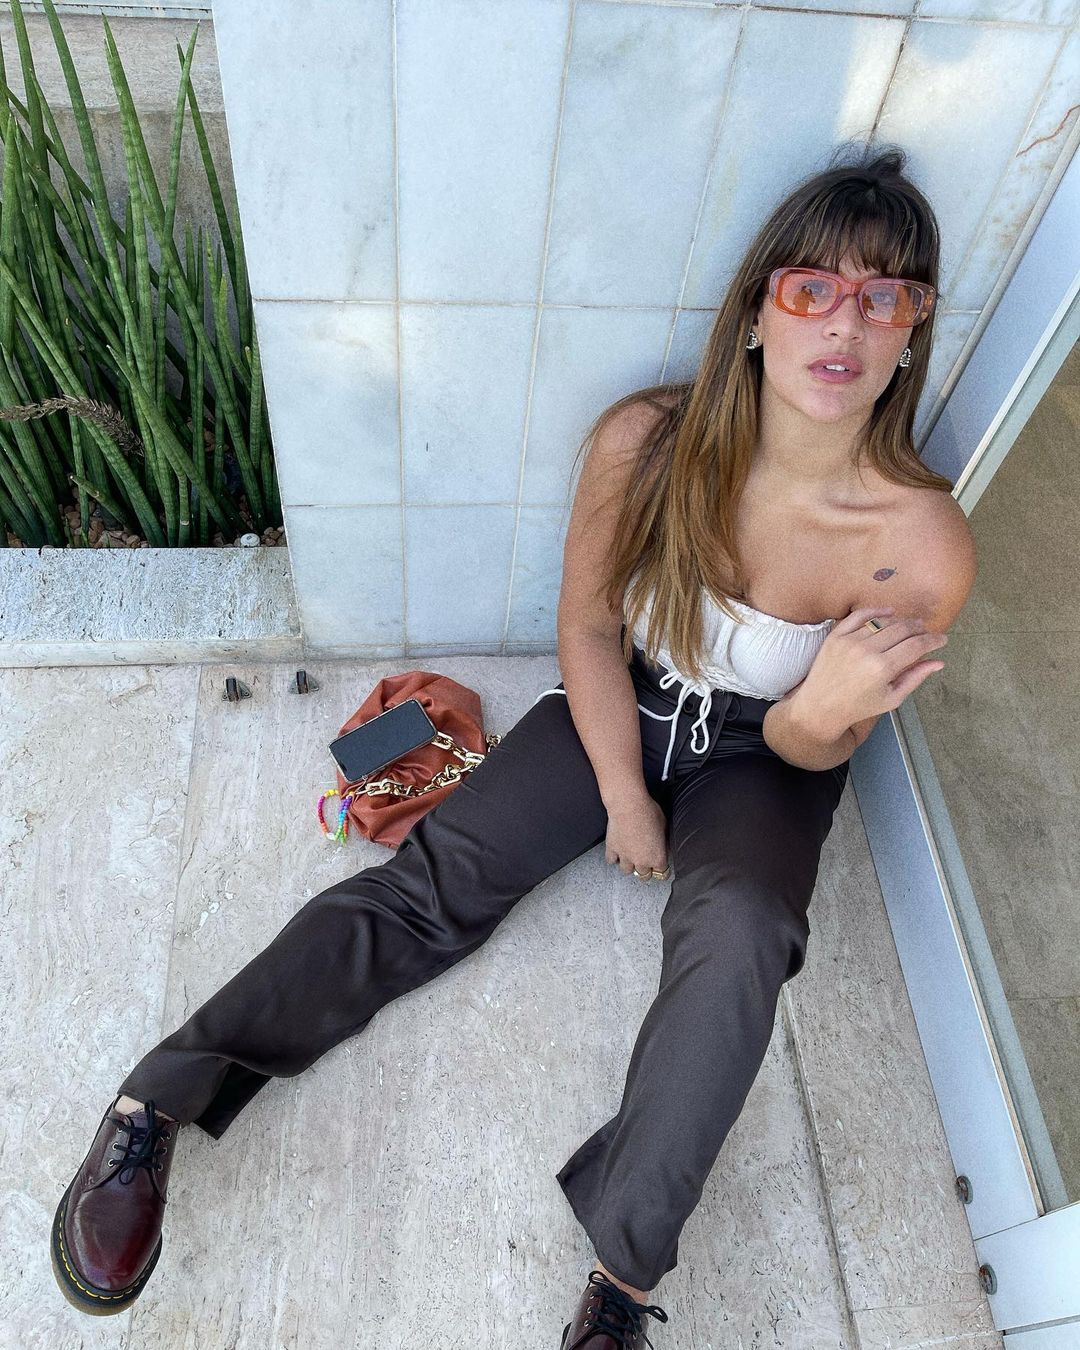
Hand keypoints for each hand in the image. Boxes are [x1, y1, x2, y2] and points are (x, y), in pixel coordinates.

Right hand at [604, 789, 670, 880]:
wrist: (628, 806)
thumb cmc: (648, 812)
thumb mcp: (664, 826)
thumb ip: (662, 840)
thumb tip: (660, 842)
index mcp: (657, 857)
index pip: (662, 873)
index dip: (661, 868)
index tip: (660, 866)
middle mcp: (641, 861)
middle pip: (644, 876)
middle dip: (646, 870)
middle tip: (645, 862)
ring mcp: (625, 857)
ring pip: (627, 871)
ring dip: (630, 865)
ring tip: (631, 857)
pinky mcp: (612, 850)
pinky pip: (611, 861)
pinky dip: (614, 858)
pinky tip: (617, 853)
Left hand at [789, 605, 948, 740]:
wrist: (820, 707)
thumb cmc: (859, 706)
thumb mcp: (892, 698)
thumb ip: (915, 677)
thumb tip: (939, 662)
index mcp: (883, 668)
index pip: (916, 645)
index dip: (933, 640)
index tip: (942, 639)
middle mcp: (866, 651)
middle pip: (902, 629)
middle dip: (919, 629)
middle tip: (926, 632)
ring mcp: (849, 641)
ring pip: (883, 621)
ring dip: (900, 621)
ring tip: (910, 626)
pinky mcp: (836, 636)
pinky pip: (859, 615)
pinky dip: (876, 611)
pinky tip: (888, 612)